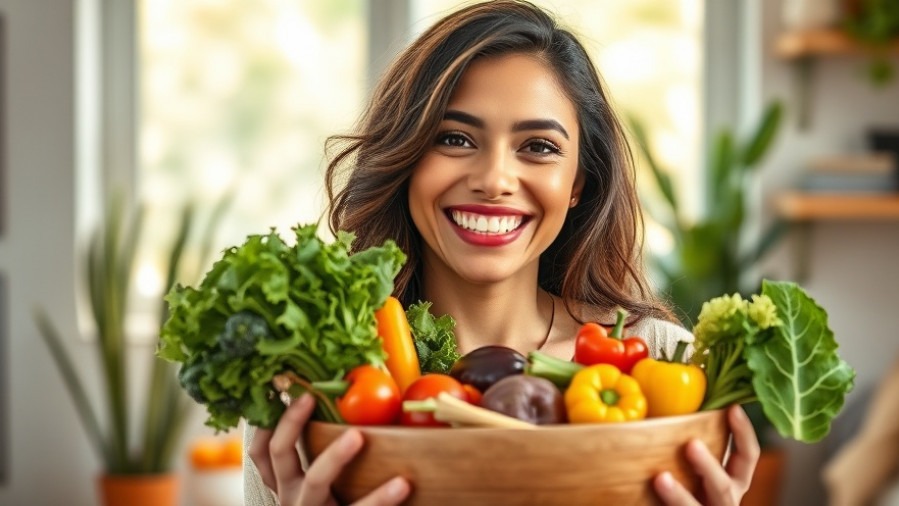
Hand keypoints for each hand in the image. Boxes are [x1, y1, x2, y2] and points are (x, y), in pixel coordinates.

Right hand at [249, 393, 410, 505]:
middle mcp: (291, 500)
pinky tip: (403, 484)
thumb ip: (323, 462)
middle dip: (291, 423)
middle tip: (310, 396)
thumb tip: (351, 416)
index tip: (281, 389)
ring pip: (314, 481)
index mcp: (287, 488)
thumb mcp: (320, 493)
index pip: (264, 452)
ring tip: (358, 435)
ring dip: (334, 456)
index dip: (267, 422)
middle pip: (279, 455)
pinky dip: (382, 498)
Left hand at [653, 405, 758, 504]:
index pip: (747, 457)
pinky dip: (664, 505)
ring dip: (679, 495)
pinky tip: (648, 497)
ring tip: (661, 478)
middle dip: (708, 466)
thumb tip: (661, 409)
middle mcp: (725, 502)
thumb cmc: (686, 484)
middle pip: (723, 486)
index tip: (733, 408)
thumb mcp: (694, 469)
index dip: (744, 434)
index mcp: (733, 483)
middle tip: (691, 445)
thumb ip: (688, 447)